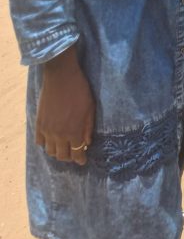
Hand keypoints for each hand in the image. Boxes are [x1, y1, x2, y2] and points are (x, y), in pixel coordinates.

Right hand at [36, 45, 94, 166]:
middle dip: (70, 157)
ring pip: (50, 151)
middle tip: (74, 153)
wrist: (61, 77)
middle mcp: (59, 135)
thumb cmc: (80, 91)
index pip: (76, 154)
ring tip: (63, 147)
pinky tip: (51, 140)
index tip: (83, 161)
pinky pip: (39, 142)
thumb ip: (88, 128)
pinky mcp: (39, 123)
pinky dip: (45, 144)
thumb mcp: (90, 109)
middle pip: (62, 156)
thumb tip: (87, 143)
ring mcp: (47, 130)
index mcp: (74, 131)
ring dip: (57, 152)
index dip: (80, 159)